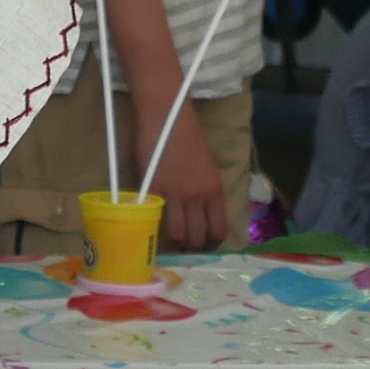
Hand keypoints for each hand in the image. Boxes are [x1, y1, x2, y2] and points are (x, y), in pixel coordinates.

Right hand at [151, 120, 226, 250]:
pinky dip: (154, 227)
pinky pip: (155, 218)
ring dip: (173, 244)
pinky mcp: (153, 190)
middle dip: (192, 248)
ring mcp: (175, 195)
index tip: (203, 246)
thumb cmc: (187, 138)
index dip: (211, 243)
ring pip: (178, 234)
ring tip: (167, 244)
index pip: (218, 229)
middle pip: (198, 236)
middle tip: (183, 249)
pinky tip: (152, 228)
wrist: (167, 118)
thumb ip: (204, 192)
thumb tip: (197, 213)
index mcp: (215, 190)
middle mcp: (198, 196)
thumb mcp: (206, 168)